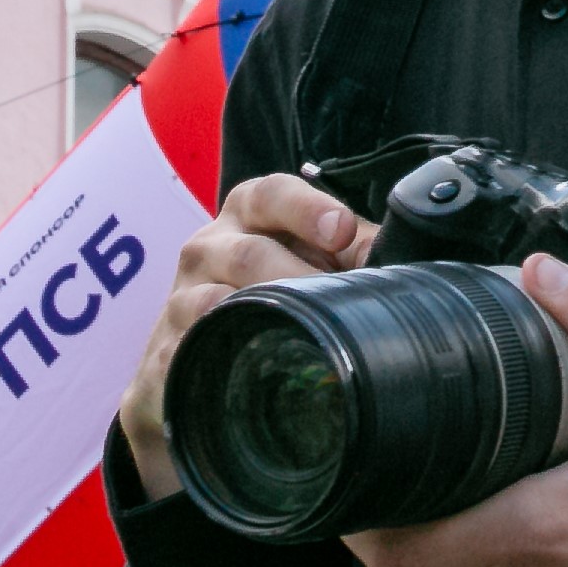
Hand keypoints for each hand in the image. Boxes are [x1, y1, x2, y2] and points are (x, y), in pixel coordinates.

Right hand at [122, 176, 373, 501]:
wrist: (192, 370)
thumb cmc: (265, 301)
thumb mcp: (309, 267)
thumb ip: (351, 256)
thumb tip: (405, 262)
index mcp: (245, 217)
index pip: (268, 192)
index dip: (305, 206)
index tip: (340, 230)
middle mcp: (205, 250)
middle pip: (246, 252)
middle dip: (295, 277)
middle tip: (335, 303)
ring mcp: (177, 304)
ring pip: (209, 303)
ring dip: (255, 321)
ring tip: (298, 338)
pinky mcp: (161, 358)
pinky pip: (181, 358)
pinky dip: (212, 364)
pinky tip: (242, 374)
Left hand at [345, 254, 567, 566]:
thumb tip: (542, 271)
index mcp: (528, 532)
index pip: (394, 546)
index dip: (358, 516)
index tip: (359, 473)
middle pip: (417, 562)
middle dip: (418, 514)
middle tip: (440, 465)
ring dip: (459, 549)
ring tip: (499, 498)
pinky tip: (538, 546)